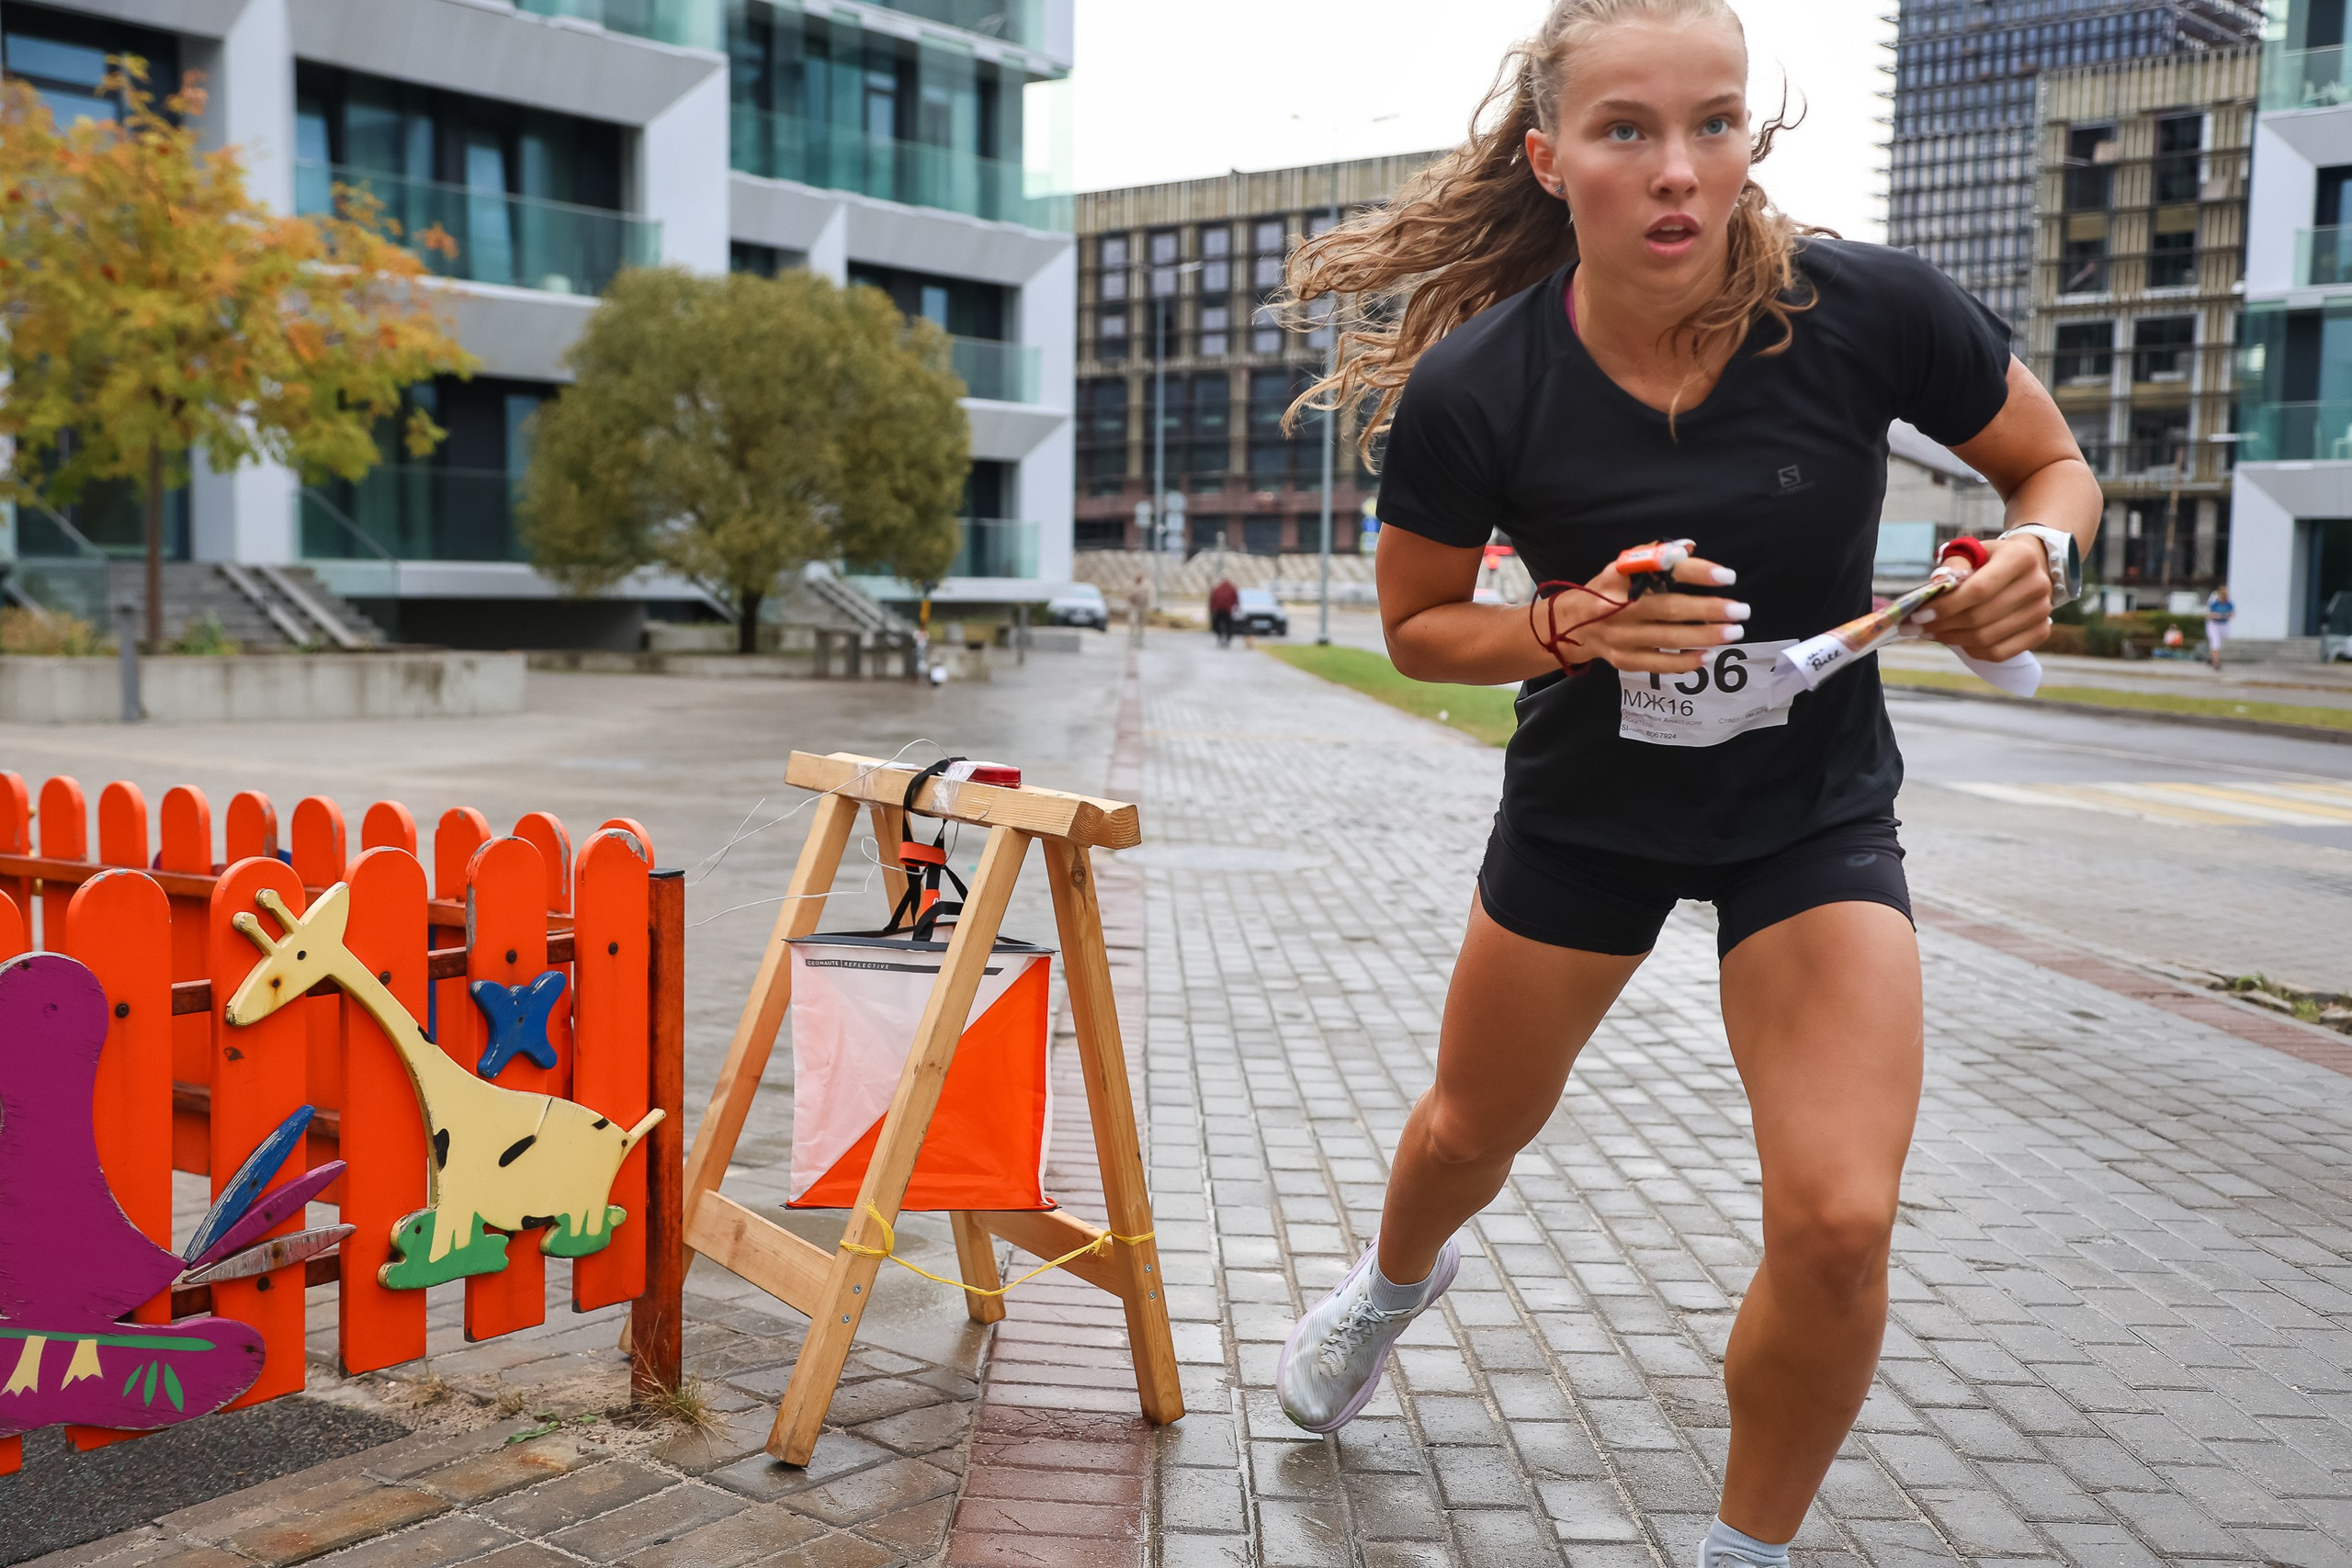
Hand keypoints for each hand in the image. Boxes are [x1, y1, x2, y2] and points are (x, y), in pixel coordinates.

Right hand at [1538, 553, 1747, 674]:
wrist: (1571, 626)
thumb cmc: (1607, 591)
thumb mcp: (1622, 567)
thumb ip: (1653, 556)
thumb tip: (1689, 547)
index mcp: (1619, 577)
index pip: (1663, 572)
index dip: (1696, 572)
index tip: (1728, 576)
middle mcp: (1617, 607)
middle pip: (1669, 609)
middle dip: (1710, 610)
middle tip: (1741, 610)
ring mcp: (1620, 637)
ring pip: (1669, 638)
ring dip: (1705, 636)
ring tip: (1734, 632)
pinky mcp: (1623, 659)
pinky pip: (1659, 663)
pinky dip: (1685, 661)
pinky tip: (1708, 655)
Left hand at [1907, 537, 2052, 660]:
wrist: (2028, 567)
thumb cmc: (1991, 559)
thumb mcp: (1973, 551)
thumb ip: (1954, 563)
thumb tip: (1937, 582)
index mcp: (2020, 558)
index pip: (1979, 590)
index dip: (1946, 606)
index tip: (1918, 615)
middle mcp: (2037, 586)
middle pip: (1979, 618)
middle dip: (1941, 626)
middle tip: (1914, 628)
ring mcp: (2042, 612)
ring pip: (1986, 638)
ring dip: (1951, 639)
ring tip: (1930, 633)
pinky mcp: (2041, 632)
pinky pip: (1999, 653)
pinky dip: (1972, 651)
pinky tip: (1956, 641)